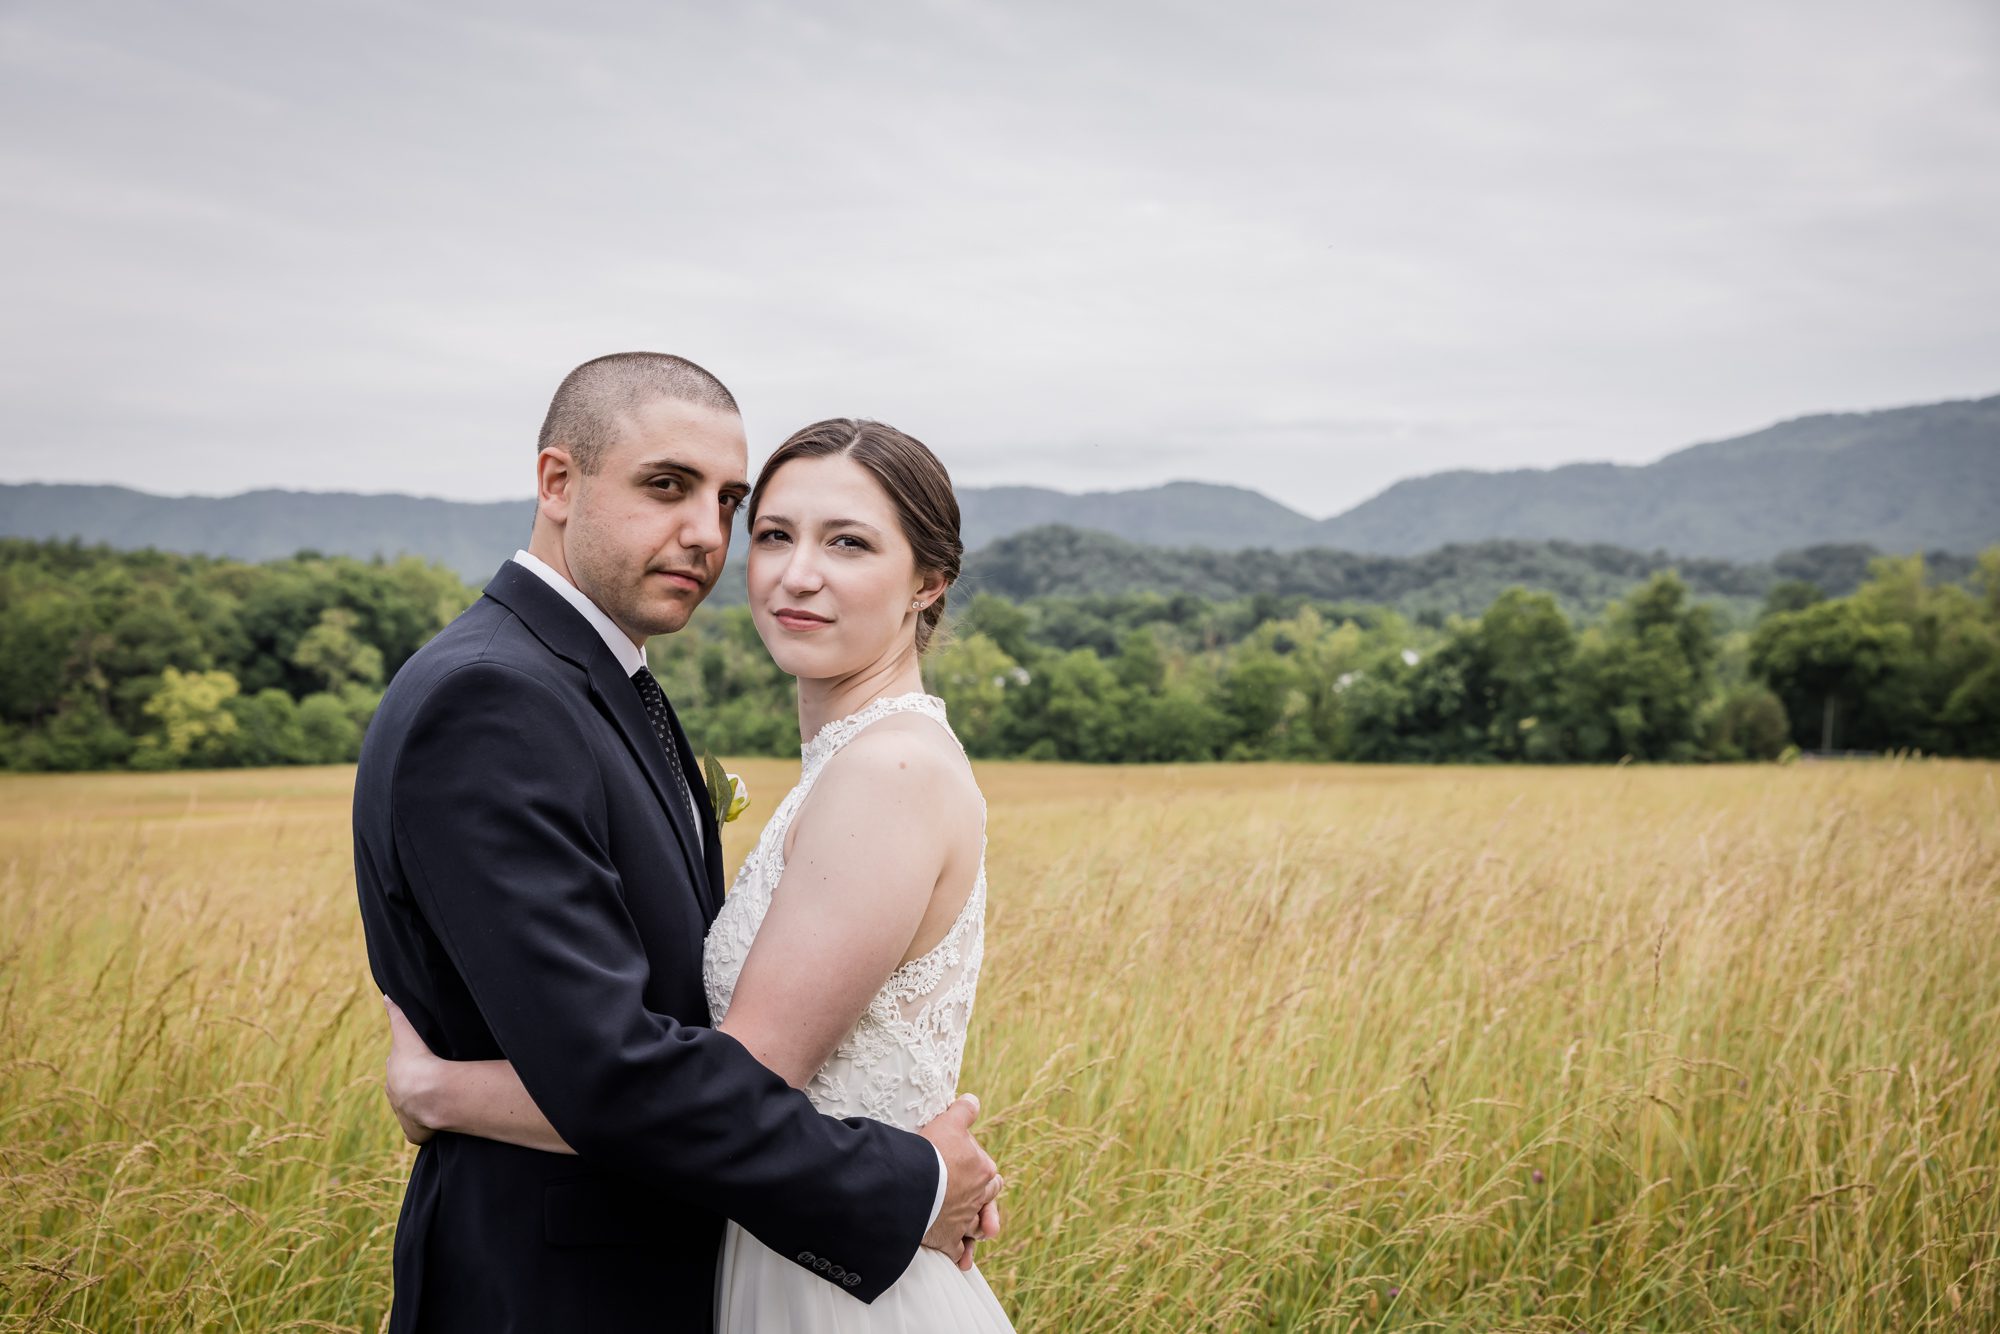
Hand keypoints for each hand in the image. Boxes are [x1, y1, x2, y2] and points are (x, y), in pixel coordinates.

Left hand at [383, 995, 438, 1145]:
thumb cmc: (418, 1059)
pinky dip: (429, 1127)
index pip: (400, 1065)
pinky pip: (422, 1130)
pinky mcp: (415, 1132)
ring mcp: (405, 1115)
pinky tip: (441, 1121)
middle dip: (416, 1083)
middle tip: (436, 1078)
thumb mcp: (406, 1030)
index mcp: (394, 1073)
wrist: (426, 1091)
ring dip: (423, 1104)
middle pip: (404, 1087)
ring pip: (413, 1108)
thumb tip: (386, 995)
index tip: (422, 1058)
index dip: (410, 1061)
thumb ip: (397, 1013)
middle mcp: (395, 1095)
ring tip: (441, 1098)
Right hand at [916, 1093, 1002, 1263]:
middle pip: (989, 1199)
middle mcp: (978, 1197)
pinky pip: (959, 1251)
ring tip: (979, 1232)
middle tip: (980, 1201)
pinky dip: (962, 1256)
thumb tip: (973, 1100)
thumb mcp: (949, 1122)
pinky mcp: (948, 1239)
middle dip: (985, 1200)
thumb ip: (964, 1111)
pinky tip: (963, 1261)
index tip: (965, 1166)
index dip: (978, 1168)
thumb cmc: (932, 1151)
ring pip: (978, 1227)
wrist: (913, 1183)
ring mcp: (964, 1220)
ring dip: (977, 1229)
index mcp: (984, 1170)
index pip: (989, 1170)